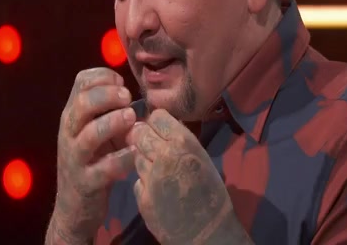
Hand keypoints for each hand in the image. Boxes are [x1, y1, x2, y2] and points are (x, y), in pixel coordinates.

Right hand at [47, 68, 137, 243]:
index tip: (122, 82)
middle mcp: (70, 132)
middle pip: (83, 103)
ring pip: (90, 135)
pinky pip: (104, 168)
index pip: (81, 82)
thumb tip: (128, 88)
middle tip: (128, 97)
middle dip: (108, 95)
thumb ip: (108, 109)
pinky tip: (136, 153)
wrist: (74, 207)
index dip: (103, 76)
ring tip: (132, 118)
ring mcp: (76, 158)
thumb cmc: (94, 159)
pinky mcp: (86, 183)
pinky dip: (123, 158)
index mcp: (74, 114)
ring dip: (113, 123)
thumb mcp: (96, 129)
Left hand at [127, 110, 251, 244]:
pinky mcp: (142, 196)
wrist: (208, 231)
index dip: (156, 123)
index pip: (157, 116)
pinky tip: (156, 189)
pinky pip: (136, 179)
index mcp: (184, 142)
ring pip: (136, 155)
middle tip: (152, 148)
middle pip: (140, 133)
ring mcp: (151, 176)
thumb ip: (179, 141)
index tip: (159, 130)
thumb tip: (160, 126)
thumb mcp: (200, 156)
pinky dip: (143, 181)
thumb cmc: (210, 192)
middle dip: (144, 138)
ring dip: (143, 159)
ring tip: (158, 170)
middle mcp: (164, 155)